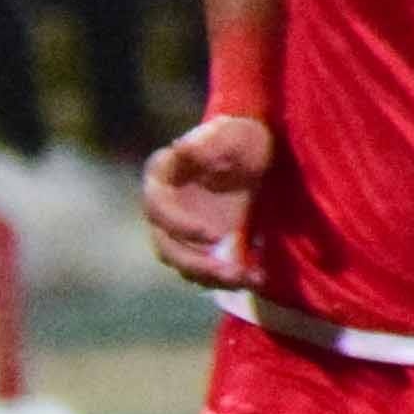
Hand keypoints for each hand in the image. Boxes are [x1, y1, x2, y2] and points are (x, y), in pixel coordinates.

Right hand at [139, 114, 267, 288]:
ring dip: (212, 278)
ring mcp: (180, 233)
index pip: (157, 207)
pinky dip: (230, 278)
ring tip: (246, 279)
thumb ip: (212, 140)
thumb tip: (182, 146)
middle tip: (230, 273)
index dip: (179, 225)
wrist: (256, 157)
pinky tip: (257, 277)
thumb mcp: (234, 134)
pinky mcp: (201, 248)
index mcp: (162, 179)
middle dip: (197, 264)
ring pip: (185, 266)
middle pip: (167, 248)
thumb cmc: (242, 139)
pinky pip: (208, 270)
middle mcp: (163, 211)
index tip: (213, 235)